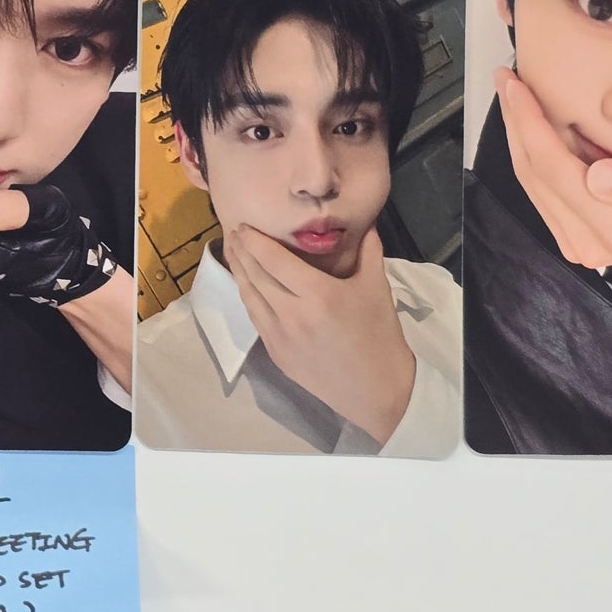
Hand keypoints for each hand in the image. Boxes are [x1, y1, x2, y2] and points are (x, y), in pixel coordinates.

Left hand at [227, 224, 415, 446]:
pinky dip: (248, 297)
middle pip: (255, 275)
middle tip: (232, 231)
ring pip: (249, 297)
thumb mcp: (377, 287)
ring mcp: (280, 337)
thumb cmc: (379, 336)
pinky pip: (255, 319)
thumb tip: (366, 220)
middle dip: (240, 251)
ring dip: (238, 272)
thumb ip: (368, 250)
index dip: (254, 240)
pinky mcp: (276, 354)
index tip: (243, 224)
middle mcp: (292, 314)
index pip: (273, 260)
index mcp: (318, 294)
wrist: (378, 391)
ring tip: (232, 252)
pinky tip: (246, 286)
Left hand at [497, 68, 611, 330]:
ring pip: (531, 182)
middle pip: (534, 172)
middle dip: (517, 122)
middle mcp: (583, 241)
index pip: (554, 166)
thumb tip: (601, 177)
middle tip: (506, 81)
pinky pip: (539, 191)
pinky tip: (530, 127)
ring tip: (514, 97)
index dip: (530, 123)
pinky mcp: (567, 238)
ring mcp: (572, 243)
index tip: (516, 86)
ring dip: (518, 137)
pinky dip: (531, 155)